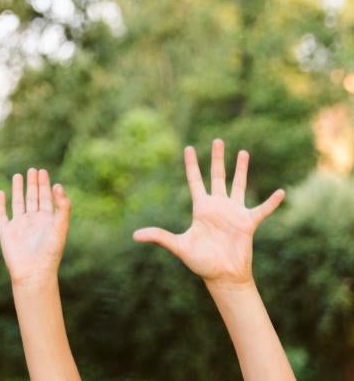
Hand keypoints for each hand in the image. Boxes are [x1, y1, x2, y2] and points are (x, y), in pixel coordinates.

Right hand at [0, 168, 69, 285]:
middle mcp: (33, 221)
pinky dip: (0, 203)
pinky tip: (0, 193)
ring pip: (18, 202)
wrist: (33, 271)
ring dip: (18, 189)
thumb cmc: (49, 252)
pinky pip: (2, 214)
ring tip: (18, 175)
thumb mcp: (60, 227)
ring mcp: (19, 225)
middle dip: (33, 184)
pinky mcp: (6, 231)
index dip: (45, 185)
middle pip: (33, 198)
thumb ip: (62, 207)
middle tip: (33, 169)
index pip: (46, 198)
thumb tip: (59, 186)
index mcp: (47, 220)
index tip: (44, 172)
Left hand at [134, 140, 283, 286]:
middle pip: (217, 176)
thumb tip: (135, 236)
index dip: (191, 165)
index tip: (189, 147)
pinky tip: (280, 192)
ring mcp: (234, 213)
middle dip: (217, 159)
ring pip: (238, 186)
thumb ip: (159, 237)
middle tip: (218, 140)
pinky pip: (262, 210)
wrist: (223, 276)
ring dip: (241, 170)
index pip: (195, 181)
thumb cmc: (201, 262)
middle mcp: (218, 206)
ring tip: (243, 152)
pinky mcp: (248, 223)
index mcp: (201, 208)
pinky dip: (271, 202)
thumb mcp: (179, 246)